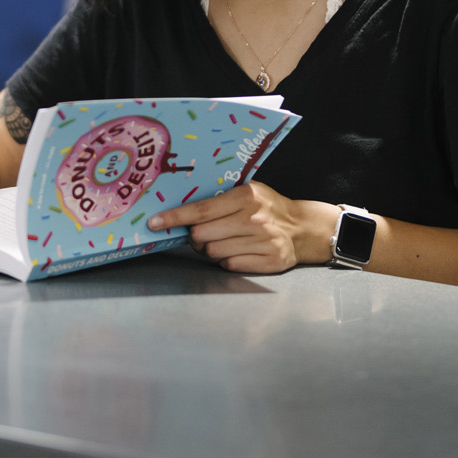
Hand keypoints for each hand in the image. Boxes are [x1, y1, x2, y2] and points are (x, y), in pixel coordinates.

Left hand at [148, 182, 327, 273]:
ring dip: (210, 250)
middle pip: (201, 234)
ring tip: (223, 241)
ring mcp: (263, 240)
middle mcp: (254, 218)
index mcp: (245, 196)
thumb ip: (219, 200)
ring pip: (213, 252)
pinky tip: (237, 251)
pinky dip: (227, 260)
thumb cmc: (267, 208)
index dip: (174, 217)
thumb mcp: (247, 193)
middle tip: (200, 234)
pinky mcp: (270, 260)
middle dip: (194, 237)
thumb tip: (182, 213)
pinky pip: (230, 265)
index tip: (154, 223)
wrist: (302, 227)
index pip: (200, 210)